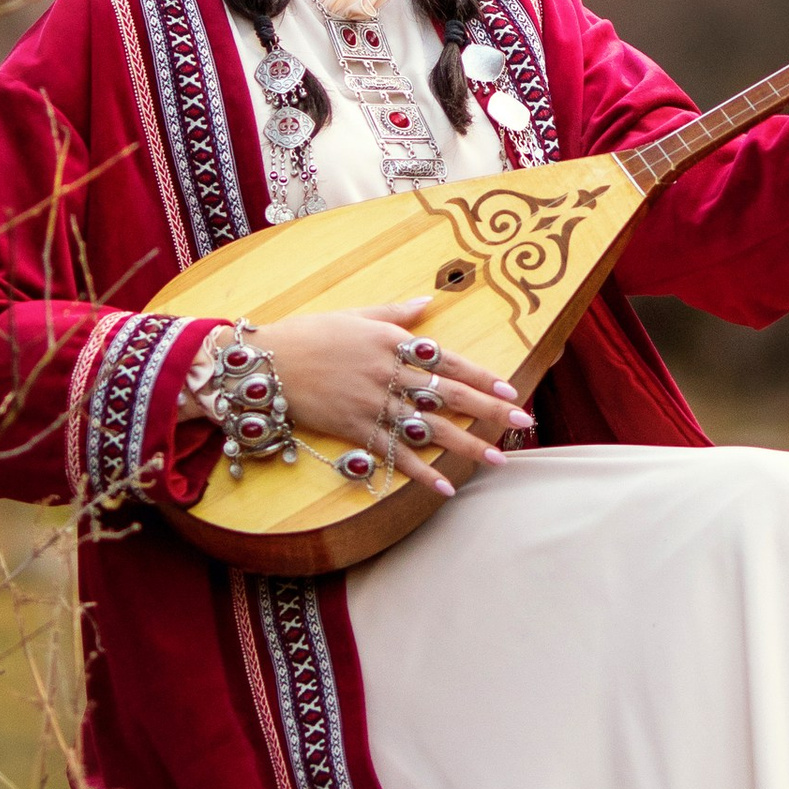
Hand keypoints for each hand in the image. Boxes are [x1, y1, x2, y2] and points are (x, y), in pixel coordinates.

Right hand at [258, 298, 530, 497]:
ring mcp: (372, 404)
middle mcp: (388, 373)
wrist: (264, 364)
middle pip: (448, 395)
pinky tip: (446, 487)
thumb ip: (396, 312)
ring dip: (466, 445)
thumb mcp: (355, 314)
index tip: (511, 389)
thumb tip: (429, 302)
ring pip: (429, 428)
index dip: (482, 376)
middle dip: (489, 410)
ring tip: (498, 459)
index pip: (448, 361)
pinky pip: (393, 455)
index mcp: (392, 342)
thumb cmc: (310, 333)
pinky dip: (420, 472)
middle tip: (524, 424)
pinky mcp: (353, 430)